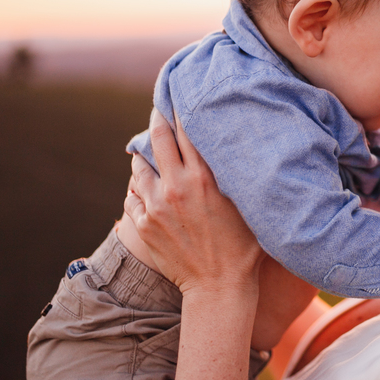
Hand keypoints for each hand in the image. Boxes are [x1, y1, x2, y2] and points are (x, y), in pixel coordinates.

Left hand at [123, 109, 263, 295]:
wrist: (218, 287)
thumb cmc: (243, 246)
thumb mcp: (246, 204)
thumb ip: (232, 174)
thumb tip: (232, 145)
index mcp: (204, 177)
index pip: (186, 129)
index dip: (181, 107)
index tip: (179, 93)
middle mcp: (176, 186)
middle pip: (157, 136)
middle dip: (157, 118)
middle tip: (160, 107)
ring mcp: (155, 205)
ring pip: (139, 165)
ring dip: (145, 154)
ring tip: (152, 151)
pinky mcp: (142, 224)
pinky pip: (133, 194)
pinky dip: (139, 186)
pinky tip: (148, 185)